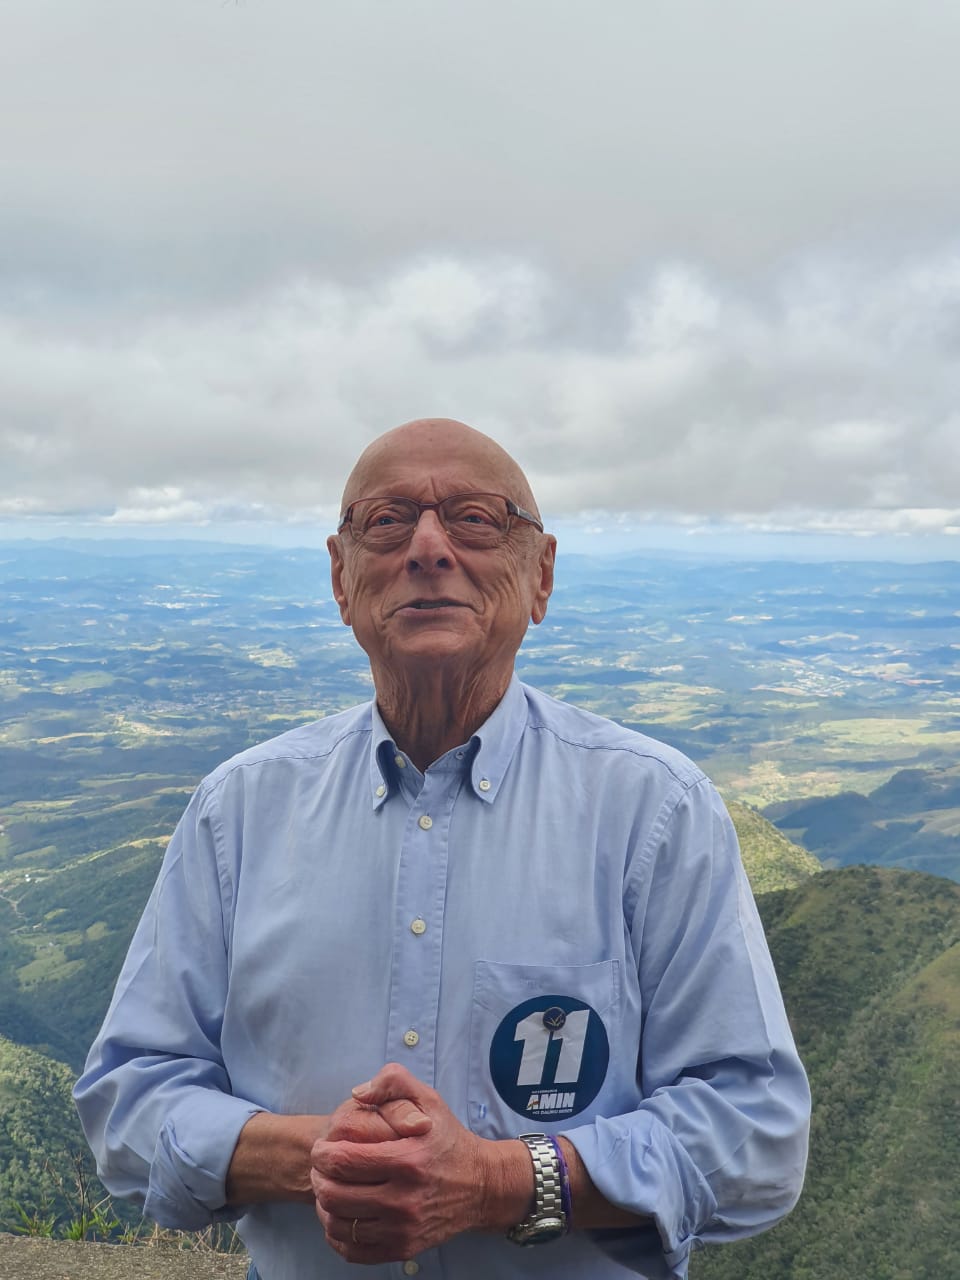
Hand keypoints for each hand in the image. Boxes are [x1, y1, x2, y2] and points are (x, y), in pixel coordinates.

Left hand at [310, 1062, 528, 1263]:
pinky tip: (342, 1215)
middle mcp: (404, 1199)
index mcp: (407, 1160)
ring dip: (324, 1206)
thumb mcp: (429, 1100)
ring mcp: (403, 1229)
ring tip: (329, 1189)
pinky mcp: (404, 1249)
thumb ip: (393, 1082)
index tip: (322, 1147)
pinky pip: (353, 1251)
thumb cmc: (448, 1140)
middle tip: (321, 1168)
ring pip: (339, 1225)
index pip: (344, 1161)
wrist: (481, 1186)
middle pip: (335, 1195)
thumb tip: (357, 1093)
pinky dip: (337, 1234)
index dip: (322, 1154)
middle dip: (319, 1178)